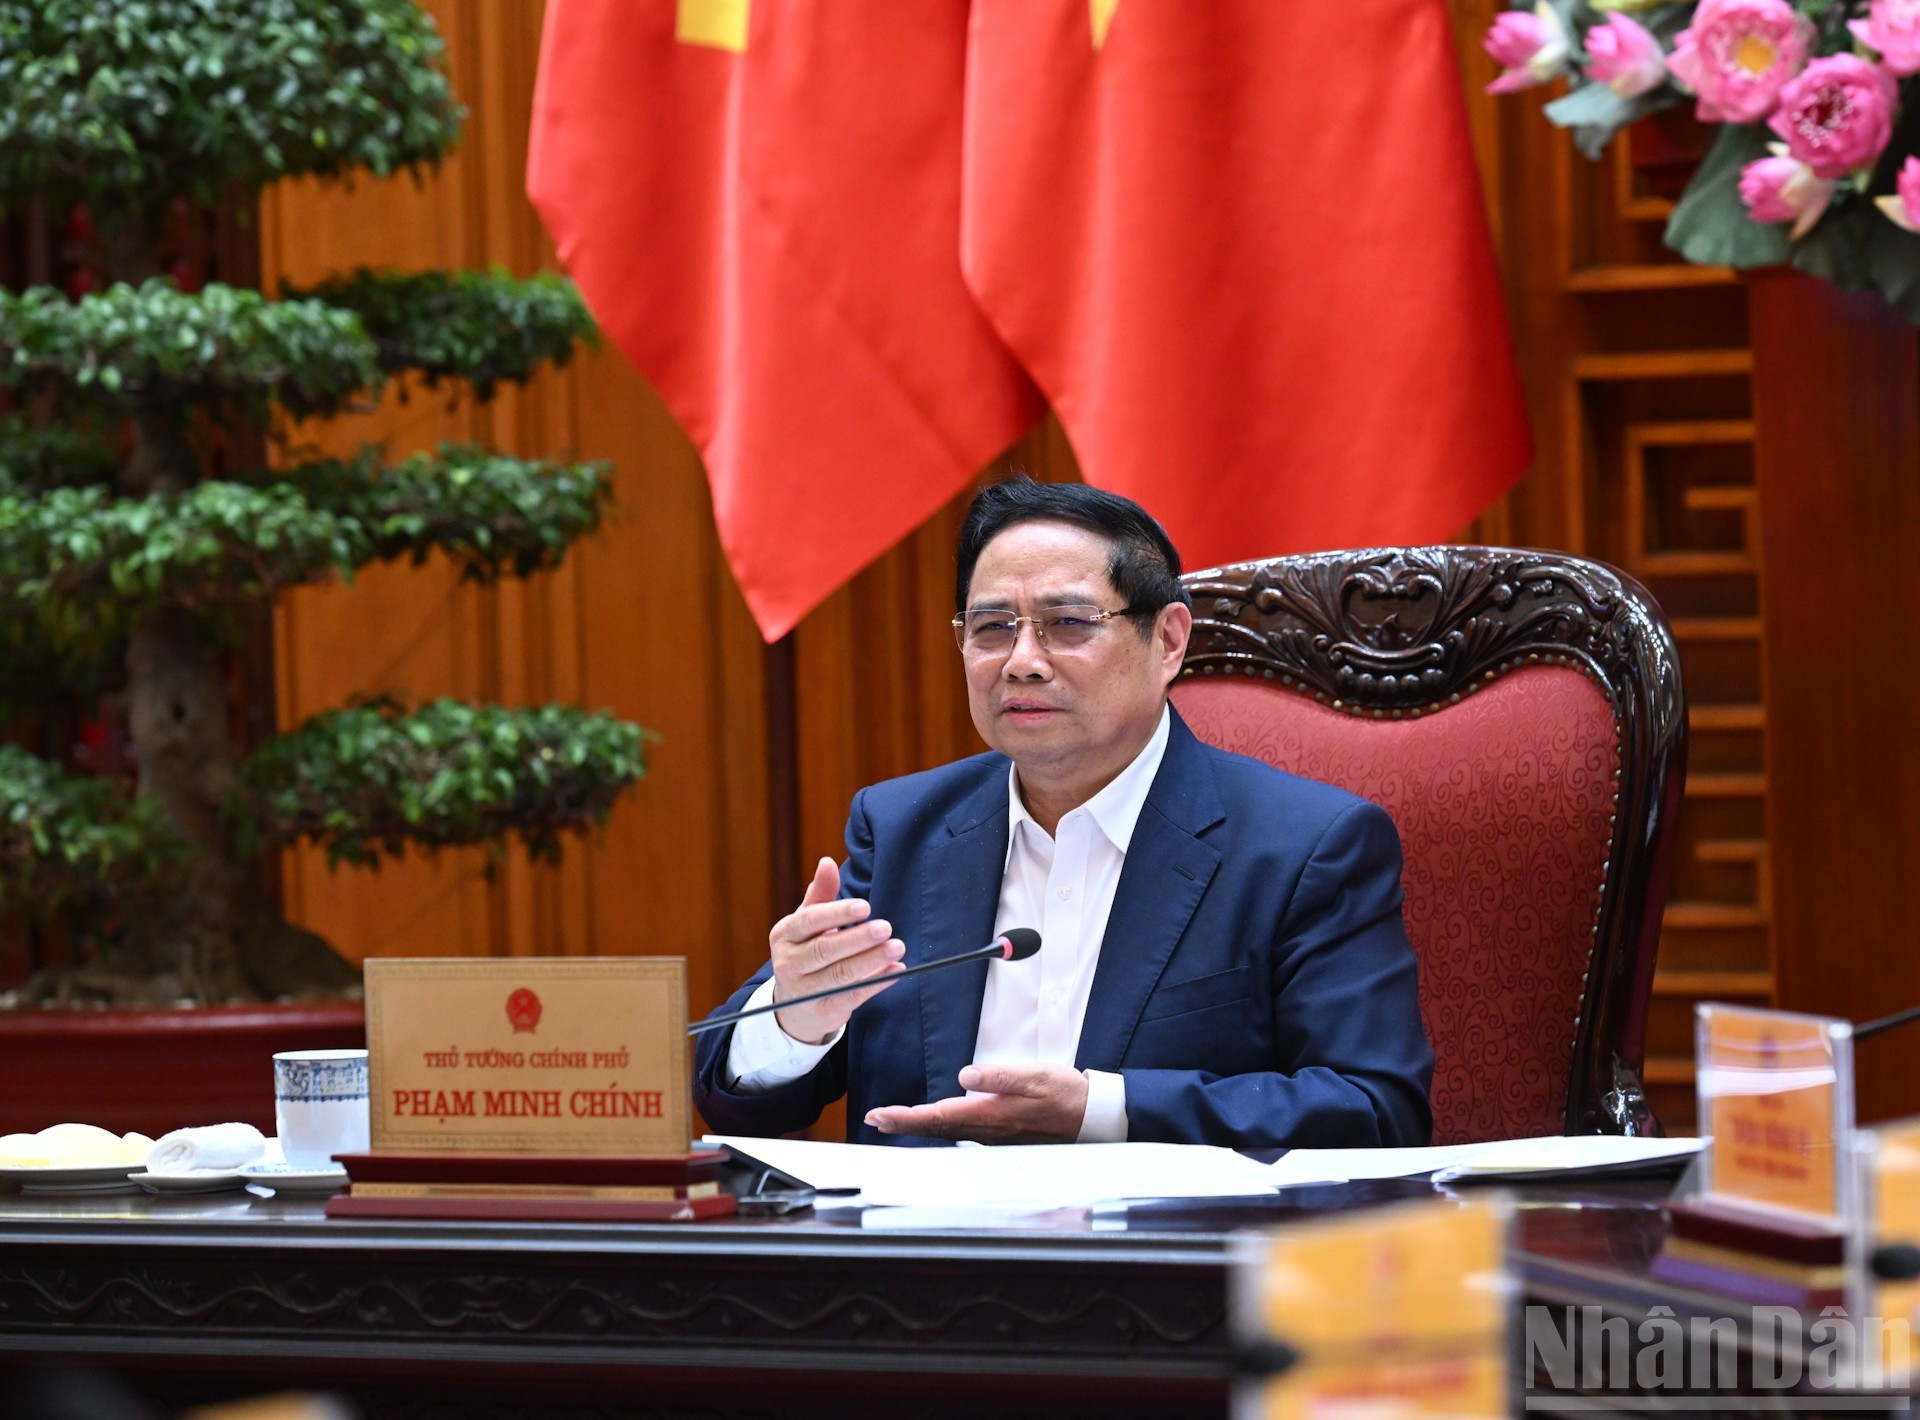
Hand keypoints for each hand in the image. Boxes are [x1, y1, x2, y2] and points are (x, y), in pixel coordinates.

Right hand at [769, 856, 905, 1045]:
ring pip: (840, 975)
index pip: (808, 921)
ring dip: (871, 961)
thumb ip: (820, 895)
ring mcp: (803, 990)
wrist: (795, 1005)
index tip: (865, 906)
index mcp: (785, 935)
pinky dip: (876, 983)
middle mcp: (788, 963)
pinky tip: (896, 970)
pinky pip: (852, 996)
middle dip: (857, 939)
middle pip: (824, 950)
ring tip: (897, 947)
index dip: (836, 913)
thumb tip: (827, 861)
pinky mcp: (822, 1012)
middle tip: (886, 927)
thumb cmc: (806, 952)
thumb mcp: (807, 923)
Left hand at [863, 1062, 1088, 1143]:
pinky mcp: (1000, 1134)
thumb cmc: (1063, 1094)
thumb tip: (965, 1074)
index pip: (937, 1116)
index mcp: (990, 1114)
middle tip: (874, 1119)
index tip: (879, 1116)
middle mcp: (986, 1130)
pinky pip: (961, 1133)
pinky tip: (935, 1121)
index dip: (905, 1117)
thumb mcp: (1034, 1076)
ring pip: (946, 1132)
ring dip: (918, 1125)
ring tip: (894, 1119)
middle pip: (935, 1128)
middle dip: (902, 1123)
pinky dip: (940, 1127)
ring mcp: (993, 1136)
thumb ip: (999, 1076)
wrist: (1089, 1117)